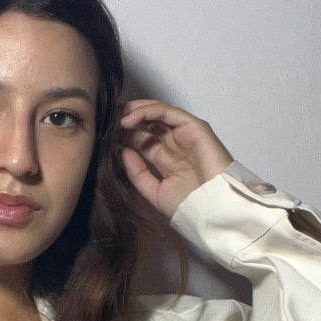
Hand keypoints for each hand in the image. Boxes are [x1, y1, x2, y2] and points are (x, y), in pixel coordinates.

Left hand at [118, 100, 232, 217]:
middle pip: (148, 122)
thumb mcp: (155, 192)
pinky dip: (147, 111)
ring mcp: (184, 134)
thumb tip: (123, 152)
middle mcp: (175, 144)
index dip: (124, 135)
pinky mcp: (194, 127)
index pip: (141, 139)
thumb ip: (138, 173)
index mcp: (166, 159)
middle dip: (127, 118)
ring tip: (118, 118)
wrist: (213, 210)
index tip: (106, 136)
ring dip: (135, 111)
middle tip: (109, 121)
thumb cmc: (191, 205)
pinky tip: (130, 119)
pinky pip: (167, 112)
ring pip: (156, 112)